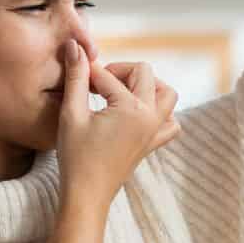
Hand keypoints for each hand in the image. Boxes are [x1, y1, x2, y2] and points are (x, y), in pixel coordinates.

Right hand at [55, 41, 180, 205]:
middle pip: (144, 73)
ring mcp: (155, 131)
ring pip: (167, 94)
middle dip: (119, 71)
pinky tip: (137, 113)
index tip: (74, 76)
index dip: (87, 72)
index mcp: (131, 109)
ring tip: (121, 92)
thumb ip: (76, 77)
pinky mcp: (153, 143)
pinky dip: (161, 111)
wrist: (87, 195)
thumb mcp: (71, 114)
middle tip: (96, 84)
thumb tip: (75, 46)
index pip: (108, 76)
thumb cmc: (76, 157)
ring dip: (147, 85)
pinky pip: (171, 121)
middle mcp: (150, 117)